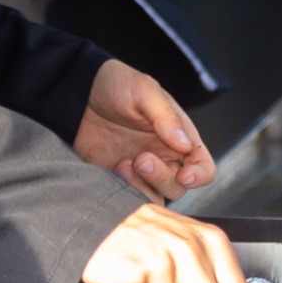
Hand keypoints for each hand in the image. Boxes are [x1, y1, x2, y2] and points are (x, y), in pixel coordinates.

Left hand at [74, 59, 215, 203]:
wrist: (78, 93)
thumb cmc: (116, 85)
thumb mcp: (143, 90)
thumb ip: (165, 116)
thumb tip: (185, 144)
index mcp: (179, 135)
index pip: (203, 166)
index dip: (199, 176)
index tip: (183, 175)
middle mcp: (164, 156)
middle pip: (179, 186)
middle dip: (162, 177)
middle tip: (140, 159)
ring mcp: (141, 169)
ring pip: (157, 196)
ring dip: (144, 187)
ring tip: (124, 165)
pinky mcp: (118, 178)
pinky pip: (131, 197)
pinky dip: (127, 192)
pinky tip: (115, 170)